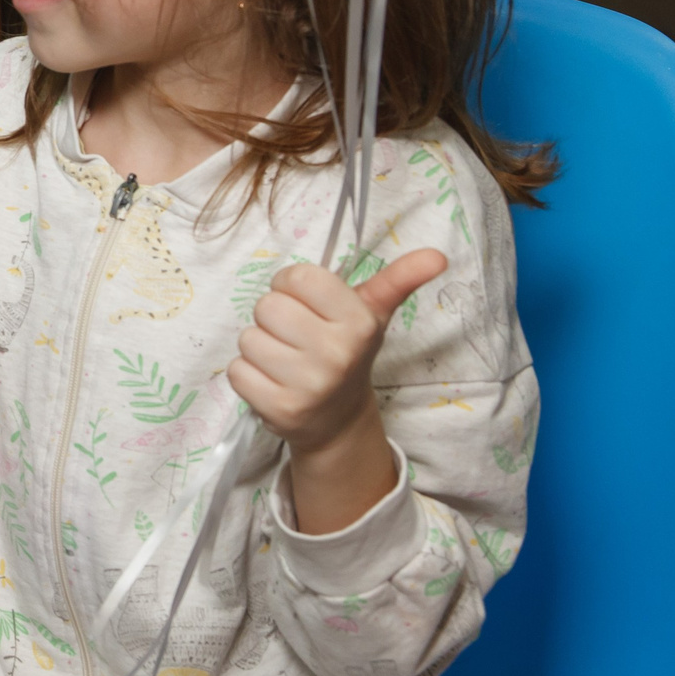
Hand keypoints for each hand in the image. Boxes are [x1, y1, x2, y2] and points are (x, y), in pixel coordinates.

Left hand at [230, 250, 444, 453]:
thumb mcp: (372, 314)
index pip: (299, 277)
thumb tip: (437, 255)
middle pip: (267, 306)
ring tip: (285, 360)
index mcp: (358, 322)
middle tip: (295, 336)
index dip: (292, 286)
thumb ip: (399, 279)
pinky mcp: (279, 408)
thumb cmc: (346, 352)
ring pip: (249, 338)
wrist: (337, 421)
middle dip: (274, 317)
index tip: (306, 304)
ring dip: (260, 346)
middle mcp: (336, 353)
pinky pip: (237, 370)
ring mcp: (308, 385)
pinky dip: (248, 374)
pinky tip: (273, 382)